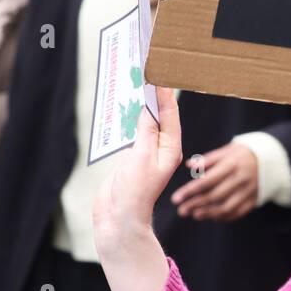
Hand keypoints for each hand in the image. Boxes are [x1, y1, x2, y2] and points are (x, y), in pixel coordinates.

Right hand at [93, 86, 181, 259]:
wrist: (118, 219)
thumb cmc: (134, 192)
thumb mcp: (141, 157)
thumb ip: (145, 131)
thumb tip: (148, 107)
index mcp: (171, 147)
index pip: (170, 113)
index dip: (165, 92)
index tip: (160, 72)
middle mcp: (161, 147)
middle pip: (159, 114)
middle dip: (153, 94)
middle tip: (148, 70)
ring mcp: (146, 151)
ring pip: (144, 121)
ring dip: (139, 104)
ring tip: (135, 82)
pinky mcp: (132, 156)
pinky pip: (132, 131)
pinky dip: (127, 117)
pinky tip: (122, 105)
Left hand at [170, 142, 257, 221]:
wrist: (273, 159)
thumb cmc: (244, 153)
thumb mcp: (228, 150)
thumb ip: (209, 159)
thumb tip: (189, 166)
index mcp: (232, 164)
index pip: (207, 181)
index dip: (190, 191)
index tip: (176, 198)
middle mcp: (241, 179)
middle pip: (214, 196)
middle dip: (195, 204)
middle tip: (181, 210)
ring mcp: (249, 191)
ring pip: (225, 207)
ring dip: (207, 213)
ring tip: (193, 214)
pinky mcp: (254, 200)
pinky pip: (236, 213)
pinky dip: (222, 217)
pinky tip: (210, 216)